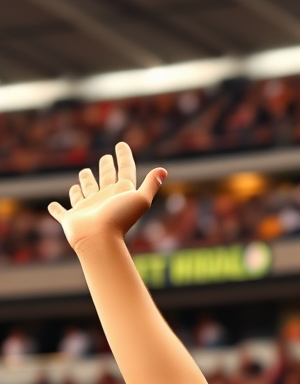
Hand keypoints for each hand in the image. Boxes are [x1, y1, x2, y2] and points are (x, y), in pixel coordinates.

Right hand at [47, 142, 165, 252]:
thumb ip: (151, 185)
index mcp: (120, 194)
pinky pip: (61, 213)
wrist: (99, 239)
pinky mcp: (71, 219)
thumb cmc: (120, 218)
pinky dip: (56, 210)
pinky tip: (53, 206)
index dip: (124, 158)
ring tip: (84, 173)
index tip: (121, 145)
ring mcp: (88, 209)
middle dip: (105, 169)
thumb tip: (163, 170)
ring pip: (85, 192)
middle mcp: (105, 200)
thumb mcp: (140, 199)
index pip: (124, 171)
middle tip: (105, 158)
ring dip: (84, 183)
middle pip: (105, 180)